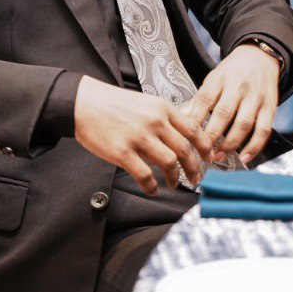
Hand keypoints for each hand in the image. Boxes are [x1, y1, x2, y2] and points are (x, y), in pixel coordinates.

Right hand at [74, 76, 211, 194]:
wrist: (83, 102)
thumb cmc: (111, 103)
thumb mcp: (144, 102)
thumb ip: (162, 118)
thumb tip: (178, 139)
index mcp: (161, 108)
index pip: (193, 129)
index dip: (204, 146)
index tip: (208, 157)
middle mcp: (154, 122)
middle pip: (185, 149)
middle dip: (194, 168)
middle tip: (195, 177)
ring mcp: (139, 137)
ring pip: (169, 163)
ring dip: (175, 178)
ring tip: (174, 183)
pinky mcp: (122, 152)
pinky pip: (145, 175)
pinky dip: (152, 186)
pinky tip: (151, 189)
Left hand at [187, 44, 279, 165]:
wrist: (260, 57)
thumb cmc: (231, 73)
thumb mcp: (213, 79)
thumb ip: (199, 100)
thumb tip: (179, 118)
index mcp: (219, 78)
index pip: (204, 100)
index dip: (194, 121)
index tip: (187, 138)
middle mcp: (237, 87)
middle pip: (223, 114)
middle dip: (211, 137)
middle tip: (202, 153)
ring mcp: (255, 97)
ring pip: (243, 124)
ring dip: (230, 144)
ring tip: (218, 157)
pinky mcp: (270, 107)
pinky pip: (263, 130)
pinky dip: (254, 147)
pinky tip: (244, 158)